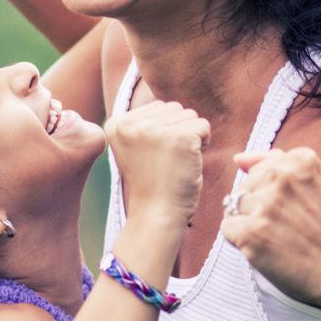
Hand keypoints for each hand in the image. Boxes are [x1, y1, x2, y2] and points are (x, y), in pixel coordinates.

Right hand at [106, 102, 208, 238]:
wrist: (156, 214)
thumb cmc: (152, 184)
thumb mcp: (136, 148)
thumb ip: (144, 124)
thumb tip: (171, 106)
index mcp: (116, 123)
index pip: (158, 108)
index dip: (166, 131)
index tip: (155, 157)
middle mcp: (131, 123)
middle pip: (174, 108)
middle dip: (179, 131)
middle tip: (169, 161)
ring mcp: (154, 129)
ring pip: (190, 115)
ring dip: (192, 137)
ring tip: (178, 162)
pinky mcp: (179, 137)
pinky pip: (204, 125)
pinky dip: (204, 144)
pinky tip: (190, 163)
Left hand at [220, 148, 320, 309]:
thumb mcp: (312, 185)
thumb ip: (276, 163)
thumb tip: (238, 159)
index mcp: (300, 159)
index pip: (260, 169)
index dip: (272, 195)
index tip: (296, 210)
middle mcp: (282, 176)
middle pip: (244, 187)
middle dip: (257, 208)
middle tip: (287, 227)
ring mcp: (266, 203)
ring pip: (233, 207)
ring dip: (248, 225)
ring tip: (277, 237)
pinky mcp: (251, 230)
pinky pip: (227, 229)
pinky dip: (241, 243)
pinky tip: (266, 248)